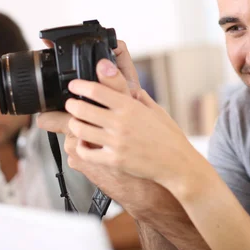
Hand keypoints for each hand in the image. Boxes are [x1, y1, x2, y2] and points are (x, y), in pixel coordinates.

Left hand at [64, 57, 212, 198]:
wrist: (177, 164)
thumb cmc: (170, 138)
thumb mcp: (158, 111)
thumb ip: (142, 98)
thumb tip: (133, 89)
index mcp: (130, 107)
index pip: (96, 90)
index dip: (80, 86)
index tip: (74, 86)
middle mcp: (120, 123)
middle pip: (82, 108)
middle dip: (72, 105)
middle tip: (72, 104)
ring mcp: (116, 142)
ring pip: (79, 129)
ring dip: (74, 124)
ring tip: (76, 123)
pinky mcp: (113, 160)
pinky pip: (86, 151)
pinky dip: (80, 146)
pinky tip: (84, 142)